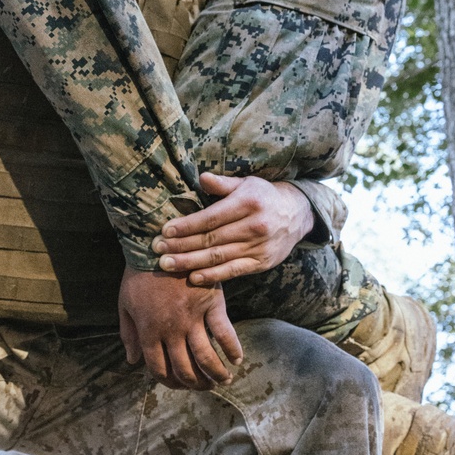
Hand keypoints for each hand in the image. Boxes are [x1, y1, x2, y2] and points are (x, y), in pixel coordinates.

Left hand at [118, 266, 242, 389]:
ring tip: (223, 379)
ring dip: (216, 374)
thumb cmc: (138, 274)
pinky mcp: (211, 304)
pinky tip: (237, 358)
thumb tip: (132, 360)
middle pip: (185, 369)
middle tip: (205, 387)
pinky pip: (225, 333)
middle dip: (196, 384)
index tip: (179, 384)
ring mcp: (192, 318)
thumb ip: (129, 334)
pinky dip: (232, 349)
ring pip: (206, 357)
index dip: (170, 382)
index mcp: (149, 332)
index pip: (159, 369)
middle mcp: (171, 331)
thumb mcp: (125, 304)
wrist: (156, 245)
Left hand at [153, 173, 315, 284]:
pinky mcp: (261, 263)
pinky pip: (233, 271)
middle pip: (211, 239)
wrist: (297, 214)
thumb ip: (222, 184)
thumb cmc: (263, 196)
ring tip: (167, 264)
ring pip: (218, 257)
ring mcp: (259, 247)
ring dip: (190, 262)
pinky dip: (212, 276)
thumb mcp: (246, 183)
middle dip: (181, 246)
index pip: (210, 218)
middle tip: (158, 250)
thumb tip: (201, 177)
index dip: (186, 226)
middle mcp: (254, 226)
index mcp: (247, 203)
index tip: (165, 231)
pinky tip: (193, 277)